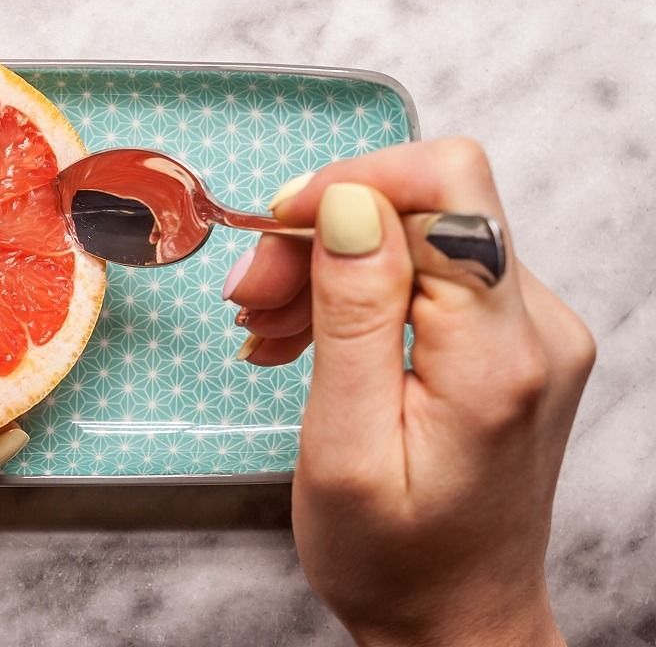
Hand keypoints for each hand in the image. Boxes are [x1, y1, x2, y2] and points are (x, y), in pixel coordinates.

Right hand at [223, 139, 593, 645]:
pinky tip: (306, 334)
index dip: (350, 185)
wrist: (453, 619)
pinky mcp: (510, 342)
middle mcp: (537, 330)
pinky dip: (357, 291)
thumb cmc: (393, 558)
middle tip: (251, 297)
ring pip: (421, 235)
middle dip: (323, 232)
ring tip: (266, 327)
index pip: (447, 190)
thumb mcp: (344, 446)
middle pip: (429, 206)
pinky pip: (428, 275)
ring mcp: (530, 333)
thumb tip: (349, 201)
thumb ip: (352, 316)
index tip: (274, 229)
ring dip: (330, 265)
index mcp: (500, 357)